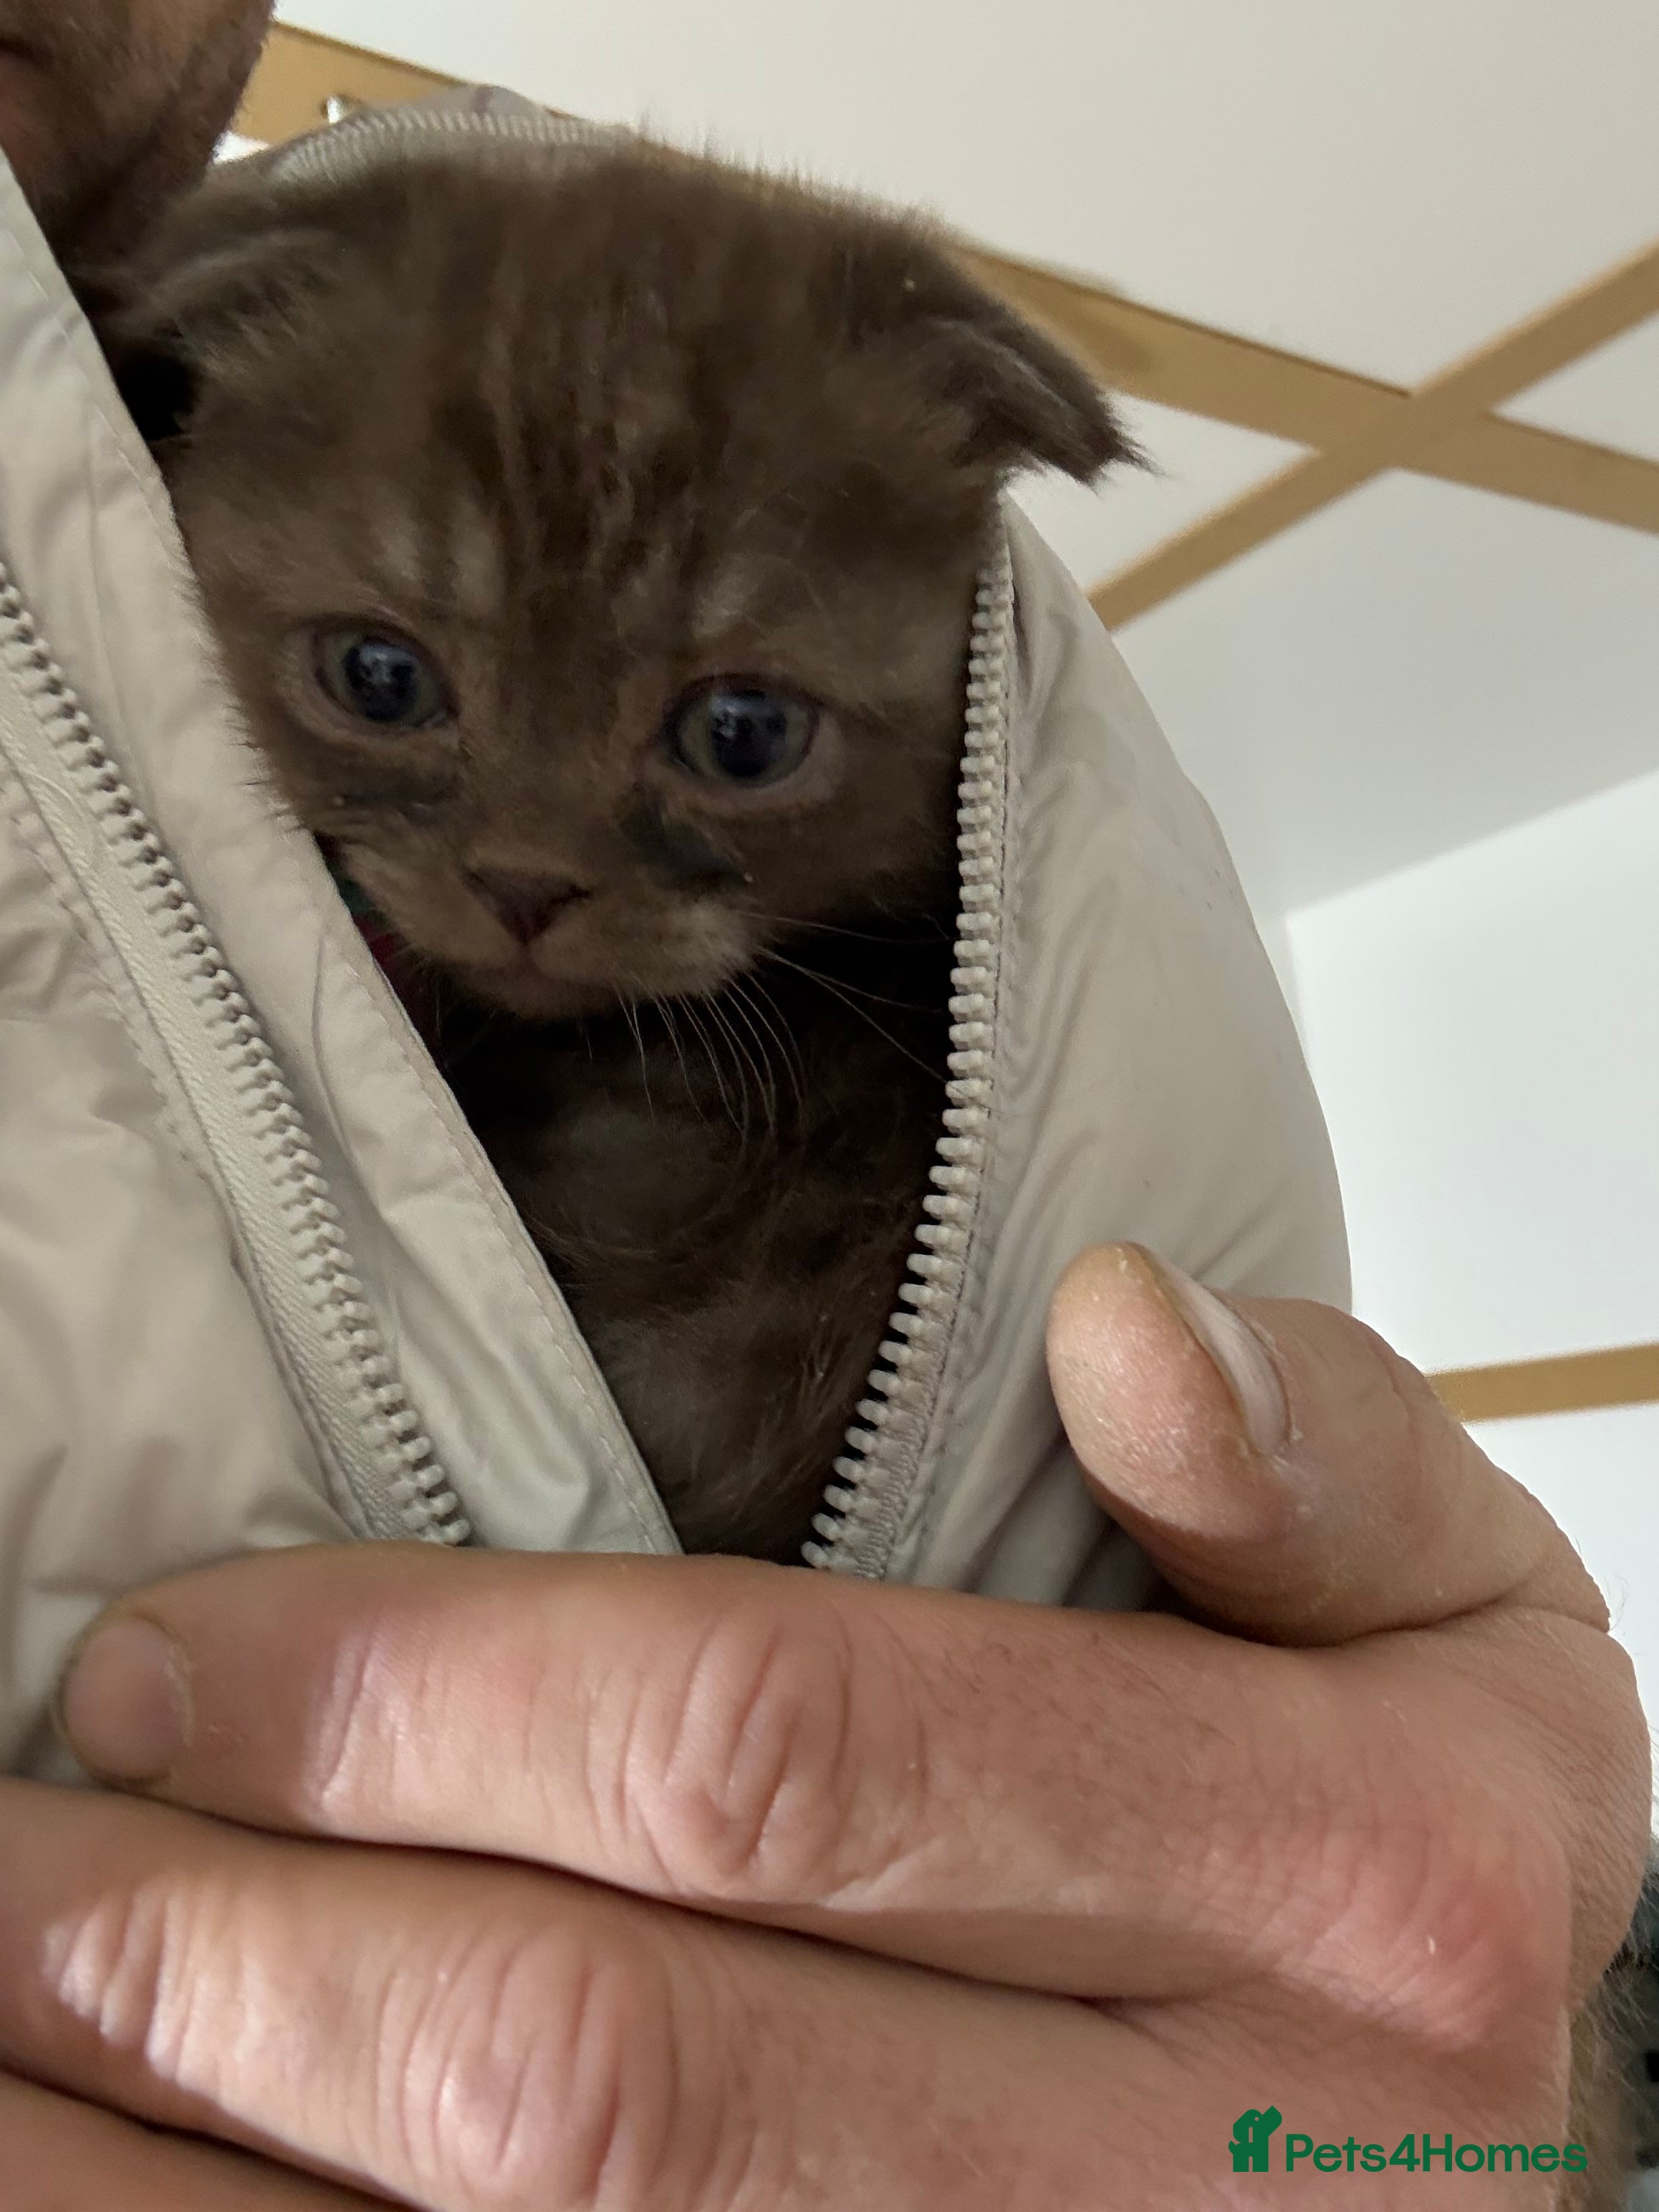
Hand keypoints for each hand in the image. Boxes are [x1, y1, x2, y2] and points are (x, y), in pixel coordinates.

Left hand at [0, 1246, 1644, 2207]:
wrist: (1511, 2169)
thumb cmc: (1432, 1863)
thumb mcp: (1473, 1614)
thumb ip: (1326, 1458)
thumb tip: (1120, 1328)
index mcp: (1351, 1881)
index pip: (788, 1756)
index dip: (430, 1701)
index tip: (183, 1656)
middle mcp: (1199, 2169)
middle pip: (613, 2074)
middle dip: (244, 1959)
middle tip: (28, 1847)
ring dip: (194, 2170)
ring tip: (5, 2032)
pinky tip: (152, 2192)